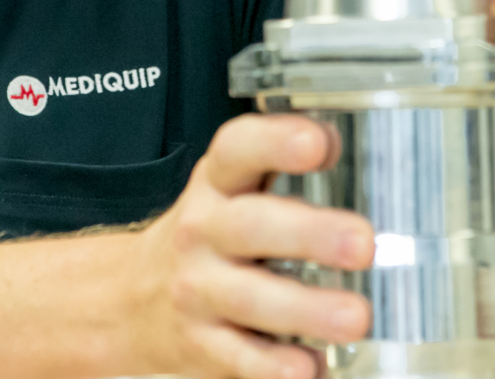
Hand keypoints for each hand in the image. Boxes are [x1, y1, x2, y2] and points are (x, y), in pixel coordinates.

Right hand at [131, 113, 372, 378]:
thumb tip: (342, 138)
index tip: (319, 143)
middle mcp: (203, 231)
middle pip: (250, 226)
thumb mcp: (229, 189)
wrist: (132, 298)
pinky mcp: (202, 344)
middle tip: (362, 242)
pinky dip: (276, 366)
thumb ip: (277, 163)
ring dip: (306, 308)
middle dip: (309, 233)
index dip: (276, 142)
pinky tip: (310, 365)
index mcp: (216, 185)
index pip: (237, 150)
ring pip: (249, 297)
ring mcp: (199, 289)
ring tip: (354, 316)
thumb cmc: (206, 235)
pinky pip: (240, 358)